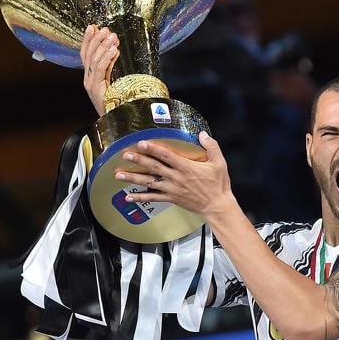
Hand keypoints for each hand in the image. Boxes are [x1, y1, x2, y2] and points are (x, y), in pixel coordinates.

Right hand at [80, 25, 119, 115]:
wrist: (115, 121)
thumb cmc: (116, 103)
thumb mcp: (112, 81)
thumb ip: (111, 66)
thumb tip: (115, 49)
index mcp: (90, 77)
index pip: (85, 54)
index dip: (88, 40)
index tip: (92, 27)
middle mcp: (87, 80)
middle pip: (88, 55)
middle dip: (96, 40)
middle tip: (106, 29)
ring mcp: (90, 84)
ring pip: (94, 60)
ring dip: (103, 46)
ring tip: (113, 36)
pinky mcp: (96, 89)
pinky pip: (100, 70)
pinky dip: (107, 58)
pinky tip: (113, 50)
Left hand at [113, 131, 234, 218]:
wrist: (217, 206)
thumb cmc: (218, 185)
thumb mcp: (219, 163)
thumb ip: (211, 146)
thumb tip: (202, 134)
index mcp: (186, 167)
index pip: (167, 156)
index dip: (153, 149)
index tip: (142, 143)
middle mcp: (176, 178)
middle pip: (154, 167)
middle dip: (138, 160)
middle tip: (125, 155)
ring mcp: (172, 189)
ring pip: (149, 182)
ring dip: (133, 178)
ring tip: (119, 174)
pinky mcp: (171, 198)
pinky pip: (153, 198)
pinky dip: (140, 197)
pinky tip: (128, 196)